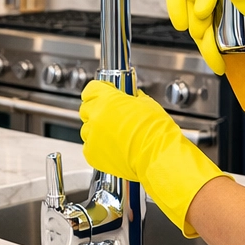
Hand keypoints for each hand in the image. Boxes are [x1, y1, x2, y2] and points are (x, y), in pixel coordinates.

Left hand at [78, 80, 223, 236]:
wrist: (157, 156)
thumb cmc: (156, 131)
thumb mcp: (147, 104)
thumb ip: (132, 99)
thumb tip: (131, 100)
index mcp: (107, 99)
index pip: (92, 89)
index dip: (99, 91)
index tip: (105, 94)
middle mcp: (96, 116)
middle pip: (87, 108)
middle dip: (97, 110)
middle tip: (112, 115)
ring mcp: (92, 136)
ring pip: (88, 129)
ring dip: (98, 129)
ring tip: (115, 134)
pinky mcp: (92, 154)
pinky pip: (90, 146)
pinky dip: (98, 147)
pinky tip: (113, 147)